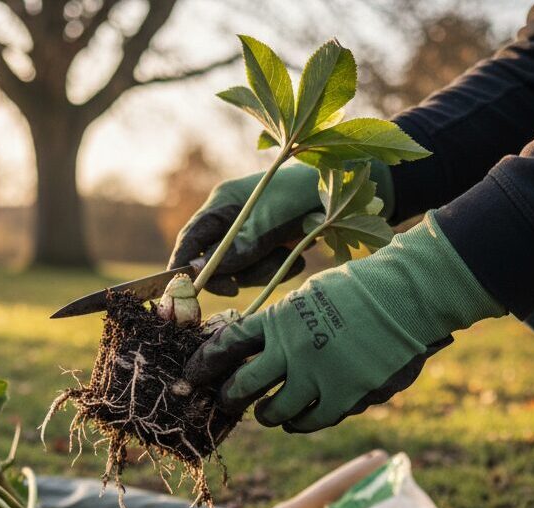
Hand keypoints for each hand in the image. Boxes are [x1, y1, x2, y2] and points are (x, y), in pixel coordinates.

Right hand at [168, 164, 321, 295]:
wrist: (349, 190)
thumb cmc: (304, 196)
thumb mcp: (269, 223)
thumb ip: (237, 248)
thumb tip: (199, 270)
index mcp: (223, 204)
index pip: (191, 238)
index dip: (184, 265)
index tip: (187, 291)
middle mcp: (232, 218)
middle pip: (215, 260)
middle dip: (235, 272)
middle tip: (239, 288)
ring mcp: (251, 232)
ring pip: (241, 269)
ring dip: (263, 270)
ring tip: (287, 256)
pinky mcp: (269, 243)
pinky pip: (262, 268)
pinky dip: (278, 268)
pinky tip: (298, 254)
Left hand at [183, 214, 504, 431]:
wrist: (408, 296)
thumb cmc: (358, 290)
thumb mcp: (307, 297)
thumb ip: (279, 324)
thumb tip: (250, 348)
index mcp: (278, 320)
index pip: (225, 347)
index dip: (202, 366)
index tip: (188, 378)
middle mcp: (291, 351)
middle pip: (240, 387)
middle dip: (227, 398)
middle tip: (226, 401)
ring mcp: (317, 377)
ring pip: (272, 413)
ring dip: (265, 414)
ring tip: (267, 410)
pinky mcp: (344, 397)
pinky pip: (309, 422)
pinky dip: (299, 422)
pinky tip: (297, 418)